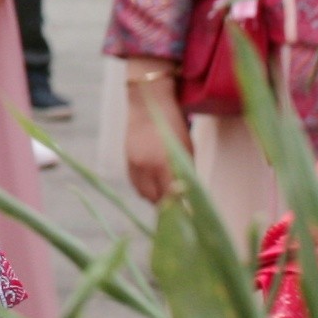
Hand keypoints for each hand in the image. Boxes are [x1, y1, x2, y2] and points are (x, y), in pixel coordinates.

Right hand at [121, 62, 183, 204]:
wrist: (147, 103)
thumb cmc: (173, 125)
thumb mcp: (186, 149)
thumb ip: (186, 173)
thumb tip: (190, 196)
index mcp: (164, 162)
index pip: (171, 196)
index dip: (180, 207)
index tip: (188, 214)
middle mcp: (146, 167)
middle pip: (156, 200)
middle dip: (168, 204)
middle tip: (179, 204)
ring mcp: (134, 165)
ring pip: (144, 194)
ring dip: (156, 197)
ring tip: (167, 192)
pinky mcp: (127, 163)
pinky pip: (136, 185)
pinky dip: (146, 188)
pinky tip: (155, 181)